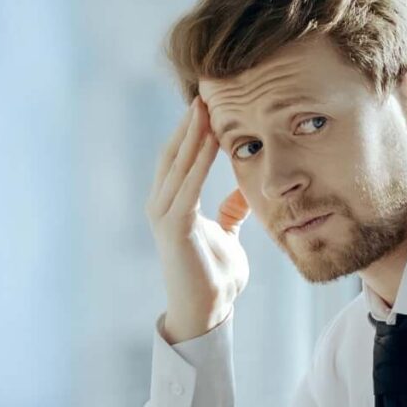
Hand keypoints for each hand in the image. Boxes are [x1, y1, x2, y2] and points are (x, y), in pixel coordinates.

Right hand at [148, 99, 250, 345]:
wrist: (207, 311)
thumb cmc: (216, 275)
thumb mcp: (227, 233)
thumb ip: (232, 210)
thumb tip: (244, 187)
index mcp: (172, 204)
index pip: (179, 159)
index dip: (191, 132)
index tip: (209, 106)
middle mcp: (161, 205)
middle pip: (173, 155)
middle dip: (188, 125)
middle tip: (204, 95)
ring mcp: (164, 216)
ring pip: (177, 165)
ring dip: (192, 136)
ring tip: (205, 109)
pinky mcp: (174, 228)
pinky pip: (187, 187)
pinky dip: (199, 162)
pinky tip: (213, 141)